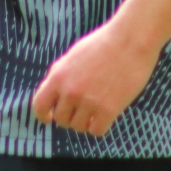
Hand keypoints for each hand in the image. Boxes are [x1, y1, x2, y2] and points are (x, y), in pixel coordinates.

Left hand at [31, 17, 159, 137]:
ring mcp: (89, 102)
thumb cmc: (104, 43)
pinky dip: (99, 127)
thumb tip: (54, 94)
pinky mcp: (108, 110)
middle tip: (82, 109)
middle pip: (61, 119)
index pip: (39, 105)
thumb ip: (61, 75)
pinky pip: (96, 131)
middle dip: (70, 116)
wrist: (131, 39)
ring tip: (95, 111)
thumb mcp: (74, 55)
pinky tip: (105, 117)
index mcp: (58, 76)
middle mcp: (70, 91)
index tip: (50, 118)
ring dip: (85, 122)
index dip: (43, 115)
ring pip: (78, 127)